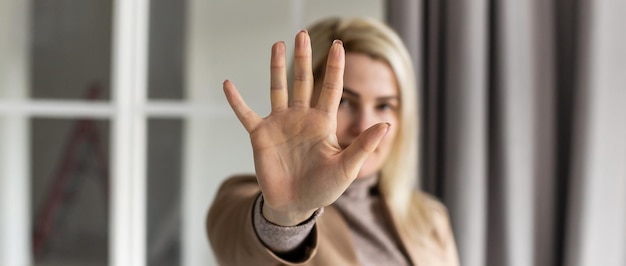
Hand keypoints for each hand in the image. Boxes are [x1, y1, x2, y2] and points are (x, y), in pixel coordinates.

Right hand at [223, 30, 389, 225]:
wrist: (295, 206)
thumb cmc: (323, 188)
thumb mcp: (347, 168)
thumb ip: (363, 145)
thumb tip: (386, 124)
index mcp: (323, 123)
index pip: (331, 89)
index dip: (335, 67)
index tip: (339, 45)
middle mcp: (301, 118)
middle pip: (303, 81)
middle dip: (303, 58)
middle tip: (302, 34)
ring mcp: (280, 125)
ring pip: (278, 89)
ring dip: (276, 67)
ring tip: (277, 45)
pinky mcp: (261, 136)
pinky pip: (246, 114)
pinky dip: (236, 101)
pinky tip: (228, 84)